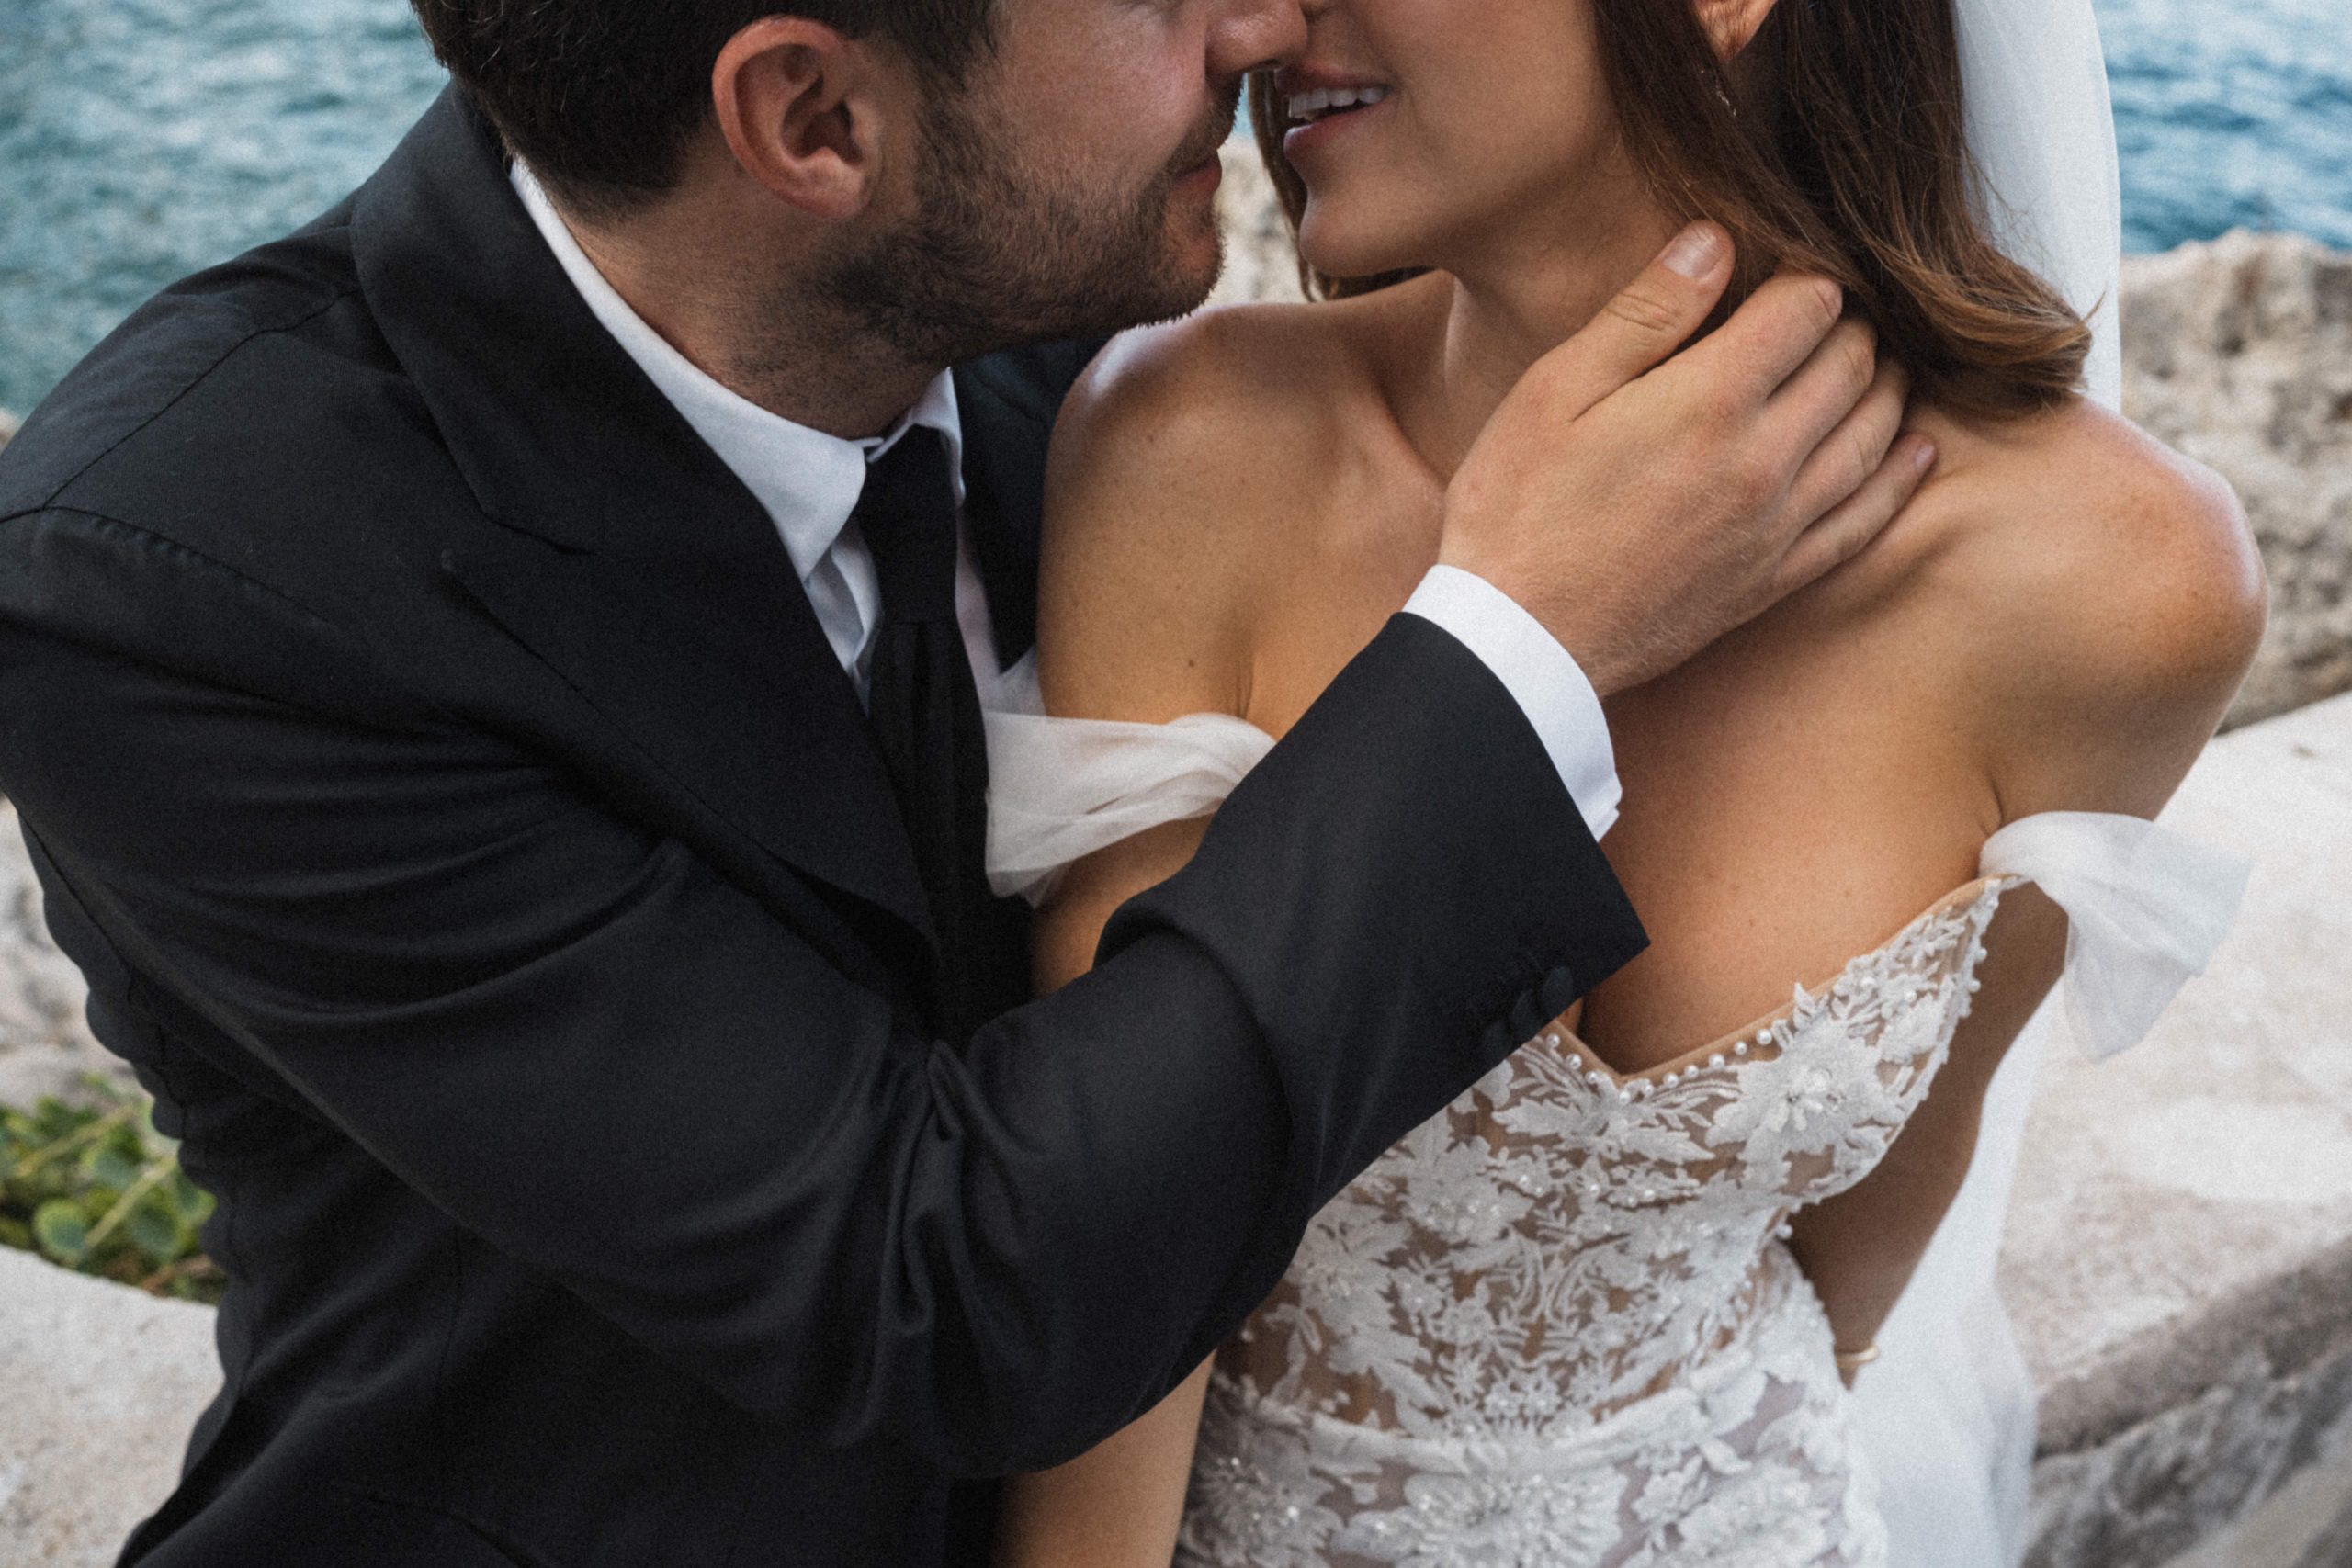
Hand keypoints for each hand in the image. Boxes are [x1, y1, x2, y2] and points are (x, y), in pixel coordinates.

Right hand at [1437, 223, 1935, 697]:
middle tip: (1821, 311)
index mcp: (1712, 399)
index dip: (1803, 273)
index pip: (1809, 304)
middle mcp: (1765, 459)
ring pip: (1873, 433)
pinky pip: (1866, 519)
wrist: (1520, 640)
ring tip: (1871, 360)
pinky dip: (1899, 477)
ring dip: (1883, 384)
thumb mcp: (1557, 390)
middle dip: (1847, 323)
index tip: (1784, 269)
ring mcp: (1777, 525)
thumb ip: (1645, 312)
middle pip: (1852, 362)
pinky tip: (1915, 449)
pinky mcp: (1775, 578)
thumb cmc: (1517, 507)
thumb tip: (1716, 241)